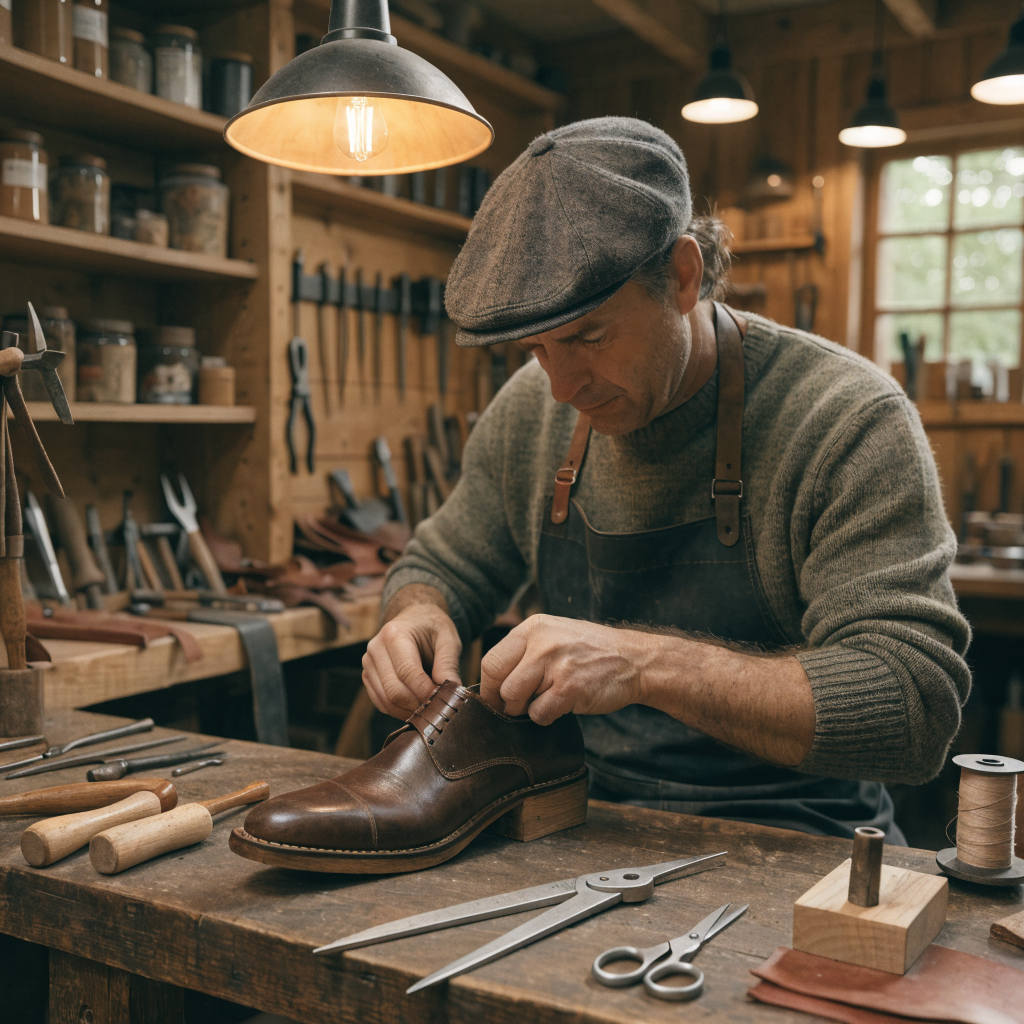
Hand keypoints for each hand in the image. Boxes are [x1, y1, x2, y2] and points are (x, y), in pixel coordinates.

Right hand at [362, 601, 461, 718]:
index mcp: (394, 634)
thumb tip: (450, 690)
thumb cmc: (432, 628)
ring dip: (410, 711)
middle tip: (439, 709)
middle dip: (418, 705)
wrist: (414, 619)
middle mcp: (375, 648)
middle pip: (394, 691)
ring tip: (431, 709)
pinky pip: (381, 703)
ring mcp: (368, 664)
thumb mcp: (448, 638)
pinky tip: (418, 707)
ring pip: (386, 701)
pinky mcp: (368, 676)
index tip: (444, 701)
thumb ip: (448, 663)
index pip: (407, 672)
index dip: (426, 691)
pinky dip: (400, 711)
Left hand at [480, 614, 646, 724]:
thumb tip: (492, 682)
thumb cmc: (590, 651)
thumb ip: (524, 651)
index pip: (492, 661)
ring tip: (547, 700)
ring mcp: (555, 664)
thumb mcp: (554, 635)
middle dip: (504, 701)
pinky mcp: (569, 688)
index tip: (494, 699)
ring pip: (515, 699)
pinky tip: (563, 705)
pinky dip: (547, 716)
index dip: (489, 686)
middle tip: (518, 706)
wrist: (634, 659)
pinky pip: (539, 714)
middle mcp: (541, 642)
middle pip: (499, 682)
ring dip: (527, 709)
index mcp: (533, 627)